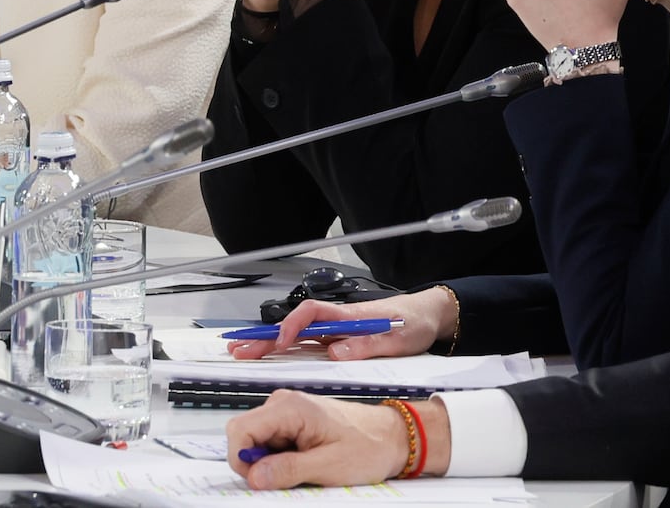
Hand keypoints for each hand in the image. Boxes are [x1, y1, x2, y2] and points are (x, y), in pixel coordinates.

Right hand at [226, 290, 454, 360]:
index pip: (312, 314)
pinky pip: (307, 344)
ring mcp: (336, 330)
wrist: (429, 316)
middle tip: (240, 348)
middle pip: (295, 326)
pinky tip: (271, 355)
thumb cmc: (414, 322)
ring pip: (297, 336)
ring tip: (243, 352)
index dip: (293, 325)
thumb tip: (337, 352)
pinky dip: (286, 349)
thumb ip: (368, 345)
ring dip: (270, 343)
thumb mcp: (398, 338)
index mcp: (350, 316)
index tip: (281, 340)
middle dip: (267, 336)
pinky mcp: (339, 340)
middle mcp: (338, 321)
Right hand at [227, 389, 450, 488]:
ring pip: (257, 443)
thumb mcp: (328, 466)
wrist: (392, 437)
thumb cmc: (368, 446)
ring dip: (272, 463)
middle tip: (289, 476)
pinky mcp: (292, 423)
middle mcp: (283, 404)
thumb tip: (254, 476)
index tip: (261, 478)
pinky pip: (272, 444)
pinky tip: (305, 462)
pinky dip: (281, 459)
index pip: (239, 430)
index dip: (242, 459)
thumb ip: (287, 470)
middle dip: (258, 463)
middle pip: (245, 437)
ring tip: (305, 467)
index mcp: (290, 408)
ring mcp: (287, 413)